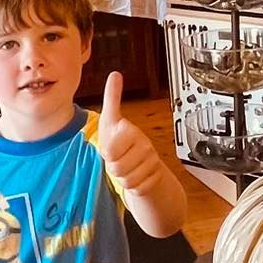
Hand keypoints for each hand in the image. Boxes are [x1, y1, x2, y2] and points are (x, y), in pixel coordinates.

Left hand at [97, 71, 165, 196]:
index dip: (106, 153)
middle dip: (113, 167)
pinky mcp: (156, 176)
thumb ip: (112, 97)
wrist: (142, 160)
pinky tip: (136, 175)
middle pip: (116, 168)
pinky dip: (133, 186)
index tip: (111, 144)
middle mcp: (144, 145)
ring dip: (122, 177)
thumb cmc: (120, 138)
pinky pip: (136, 188)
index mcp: (130, 131)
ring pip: (126, 180)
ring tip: (127, 166)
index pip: (109, 151)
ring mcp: (151, 161)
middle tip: (118, 158)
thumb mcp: (111, 119)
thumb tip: (116, 74)